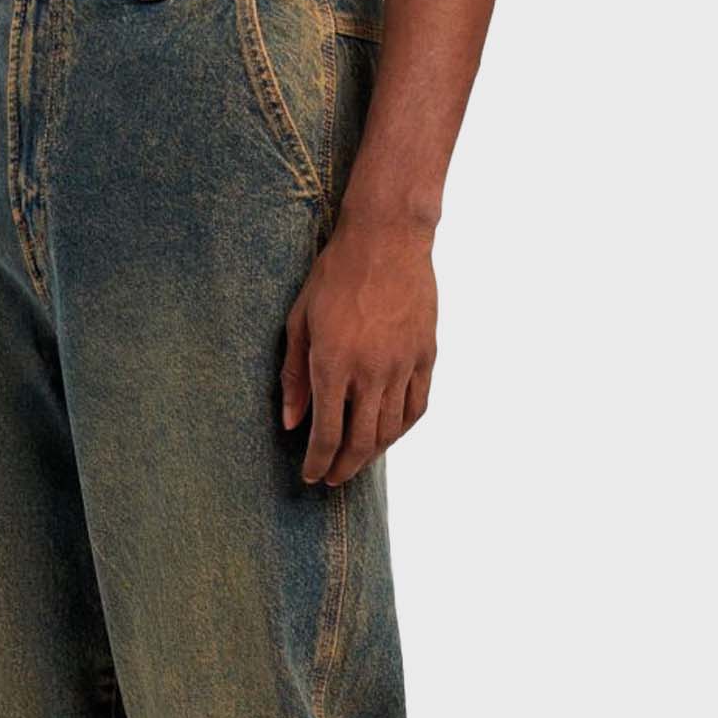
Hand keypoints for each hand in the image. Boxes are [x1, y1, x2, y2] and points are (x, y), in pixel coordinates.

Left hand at [280, 217, 437, 485]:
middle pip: (361, 442)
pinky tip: (389, 435)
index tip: (311, 476)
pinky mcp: (425, 356)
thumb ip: (294, 376)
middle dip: (344, 468)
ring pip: (391, 430)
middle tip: (333, 479)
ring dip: (373, 455)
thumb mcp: (299, 322)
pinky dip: (402, 429)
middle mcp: (371, 372)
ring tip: (357, 461)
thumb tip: (291, 423)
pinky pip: (417, 406)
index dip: (318, 462)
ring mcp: (402, 365)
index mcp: (334, 365)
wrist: (387, 239)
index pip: (326, 434)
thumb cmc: (334, 276)